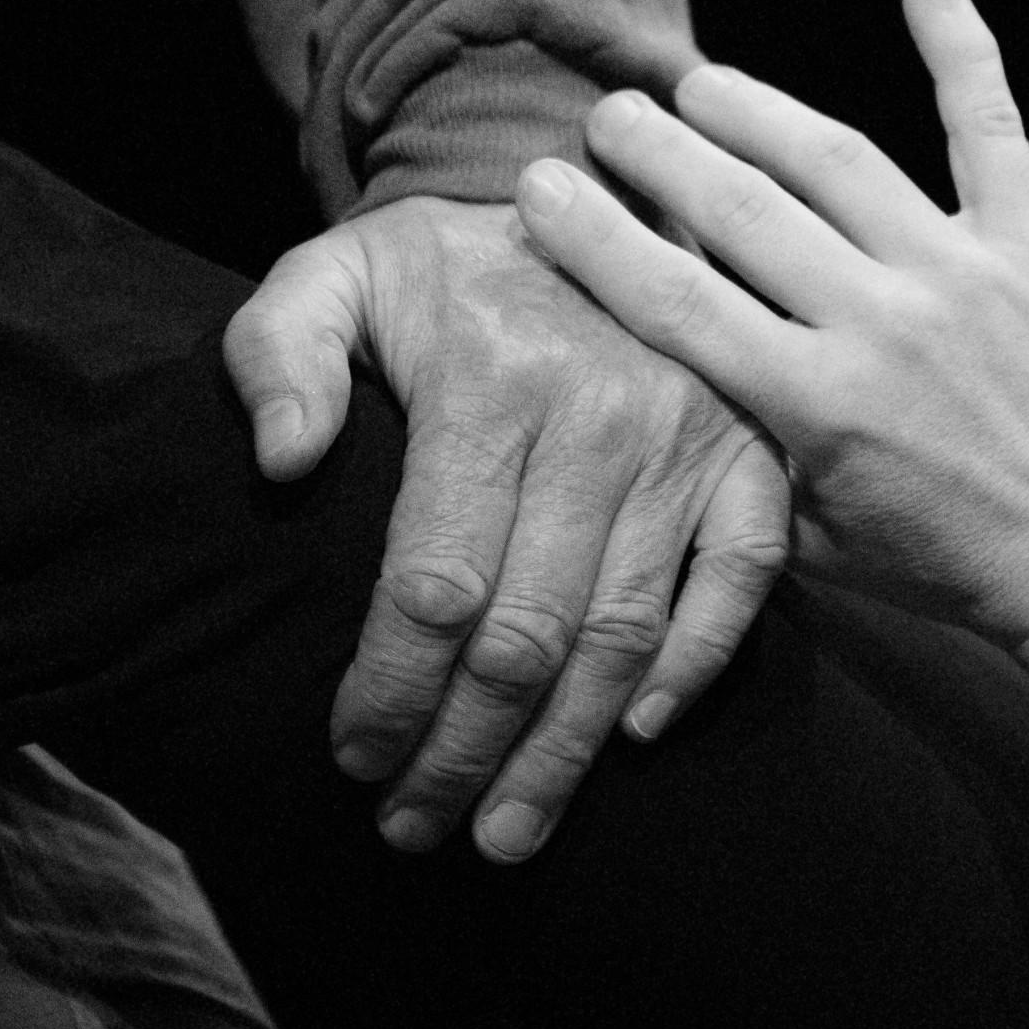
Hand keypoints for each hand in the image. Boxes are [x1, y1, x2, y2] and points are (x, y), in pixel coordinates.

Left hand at [222, 195, 789, 859]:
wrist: (577, 194)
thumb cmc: (436, 268)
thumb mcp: (332, 274)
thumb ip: (279, 351)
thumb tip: (282, 461)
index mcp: (493, 381)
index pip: (436, 584)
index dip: (391, 692)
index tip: (352, 760)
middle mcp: (602, 415)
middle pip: (527, 635)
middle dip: (464, 753)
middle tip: (415, 831)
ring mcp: (689, 436)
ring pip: (625, 634)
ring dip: (566, 751)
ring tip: (507, 834)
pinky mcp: (749, 451)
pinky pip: (743, 578)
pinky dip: (701, 662)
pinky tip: (643, 735)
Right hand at [513, 0, 1028, 662]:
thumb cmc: (947, 564)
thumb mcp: (815, 540)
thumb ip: (737, 460)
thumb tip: (649, 384)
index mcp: (818, 405)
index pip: (677, 301)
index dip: (597, 236)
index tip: (536, 186)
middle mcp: (882, 326)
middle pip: (742, 210)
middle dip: (658, 152)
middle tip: (606, 112)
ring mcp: (961, 276)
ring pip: (838, 161)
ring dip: (755, 109)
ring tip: (696, 84)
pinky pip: (990, 132)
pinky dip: (960, 51)